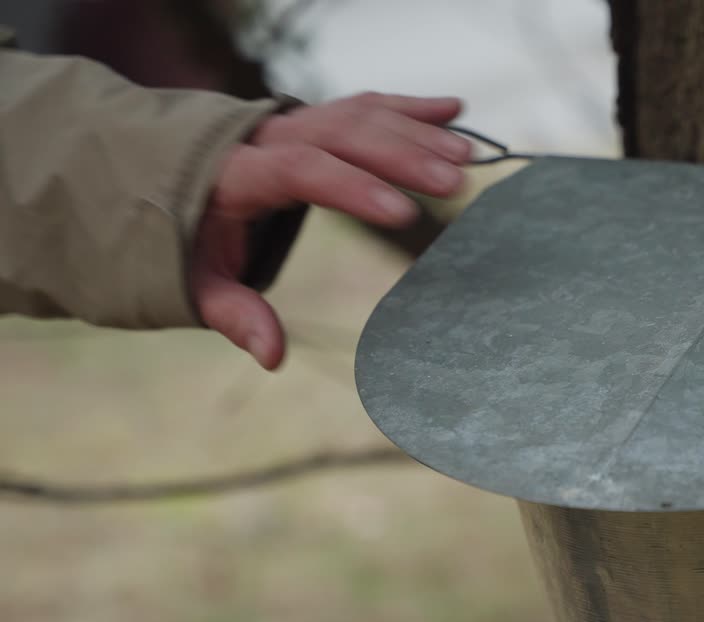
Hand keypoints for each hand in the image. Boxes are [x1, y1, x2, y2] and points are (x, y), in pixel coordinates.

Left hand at [193, 92, 470, 369]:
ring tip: (466, 154)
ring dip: (416, 131)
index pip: (301, 170)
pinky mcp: (313, 120)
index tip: (404, 214)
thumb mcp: (194, 279)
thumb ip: (232, 313)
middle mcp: (267, 135)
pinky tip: (455, 109)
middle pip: (342, 132)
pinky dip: (409, 107)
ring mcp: (293, 122)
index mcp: (235, 173)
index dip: (353, 189)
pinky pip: (365, 105)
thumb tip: (273, 356)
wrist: (158, 174)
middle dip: (401, 154)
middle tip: (453, 180)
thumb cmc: (183, 236)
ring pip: (359, 114)